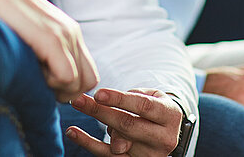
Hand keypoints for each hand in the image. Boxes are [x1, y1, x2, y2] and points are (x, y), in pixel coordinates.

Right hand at [0, 0, 98, 99]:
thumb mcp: (26, 35)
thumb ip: (39, 53)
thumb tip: (40, 83)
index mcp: (67, 31)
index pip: (86, 73)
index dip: (66, 87)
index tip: (42, 83)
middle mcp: (71, 31)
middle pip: (88, 81)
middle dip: (65, 92)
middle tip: (38, 85)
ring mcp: (64, 33)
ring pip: (79, 82)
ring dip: (56, 89)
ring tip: (31, 74)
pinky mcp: (52, 38)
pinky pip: (67, 76)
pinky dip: (51, 83)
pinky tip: (30, 69)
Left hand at [66, 88, 181, 155]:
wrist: (166, 130)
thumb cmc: (154, 107)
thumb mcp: (152, 96)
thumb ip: (134, 103)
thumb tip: (114, 135)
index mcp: (170, 115)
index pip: (143, 107)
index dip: (120, 100)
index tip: (98, 94)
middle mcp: (163, 138)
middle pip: (128, 125)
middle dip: (100, 112)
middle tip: (78, 100)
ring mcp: (150, 155)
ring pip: (117, 143)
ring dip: (95, 126)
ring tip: (78, 108)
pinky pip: (108, 156)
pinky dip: (88, 144)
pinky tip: (73, 133)